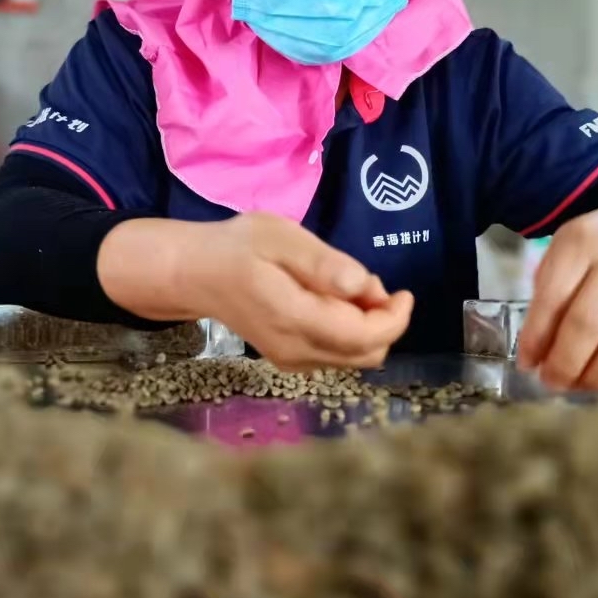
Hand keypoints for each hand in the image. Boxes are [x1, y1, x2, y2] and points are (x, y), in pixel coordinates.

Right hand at [101, 212, 411, 370]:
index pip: (365, 337)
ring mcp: (291, 360)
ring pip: (354, 357)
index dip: (395, 318)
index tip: (403, 291)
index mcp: (296, 319)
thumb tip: (363, 286)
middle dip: (384, 321)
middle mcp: (296, 352)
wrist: (195, 274)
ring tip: (345, 286)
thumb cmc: (237, 248)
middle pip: (367, 354)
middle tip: (367, 282)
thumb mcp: (279, 237)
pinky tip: (331, 302)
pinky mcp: (289, 360)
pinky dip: (349, 332)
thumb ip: (322, 263)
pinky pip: (337, 355)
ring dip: (367, 326)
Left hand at [516, 197, 597, 390]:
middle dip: (564, 362)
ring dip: (593, 376)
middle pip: (587, 323)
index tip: (526, 363)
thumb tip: (535, 352)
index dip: (537, 337)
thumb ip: (549, 294)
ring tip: (573, 387)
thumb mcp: (566, 253)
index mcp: (581, 242)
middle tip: (549, 382)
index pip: (554, 296)